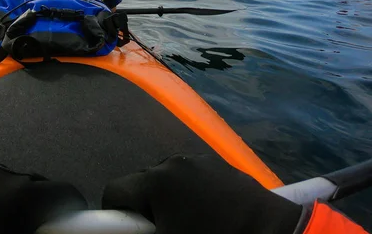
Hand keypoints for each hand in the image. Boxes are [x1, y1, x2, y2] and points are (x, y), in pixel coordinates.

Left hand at [0, 164, 86, 233]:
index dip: (74, 205)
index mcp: (26, 196)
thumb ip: (40, 231)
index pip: (66, 192)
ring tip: (1, 219)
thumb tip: (51, 228)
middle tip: (37, 223)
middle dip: (43, 201)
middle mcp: (8, 175)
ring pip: (10, 181)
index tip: (74, 217)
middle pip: (38, 184)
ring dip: (13, 197)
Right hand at [102, 153, 302, 233]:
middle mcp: (173, 162)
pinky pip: (190, 177)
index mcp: (156, 181)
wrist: (273, 233)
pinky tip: (207, 213)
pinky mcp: (219, 164)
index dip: (114, 214)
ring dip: (165, 199)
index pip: (115, 190)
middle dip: (142, 207)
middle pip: (140, 182)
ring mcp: (198, 160)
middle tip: (159, 229)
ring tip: (186, 221)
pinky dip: (189, 193)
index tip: (128, 231)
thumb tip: (131, 230)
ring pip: (165, 179)